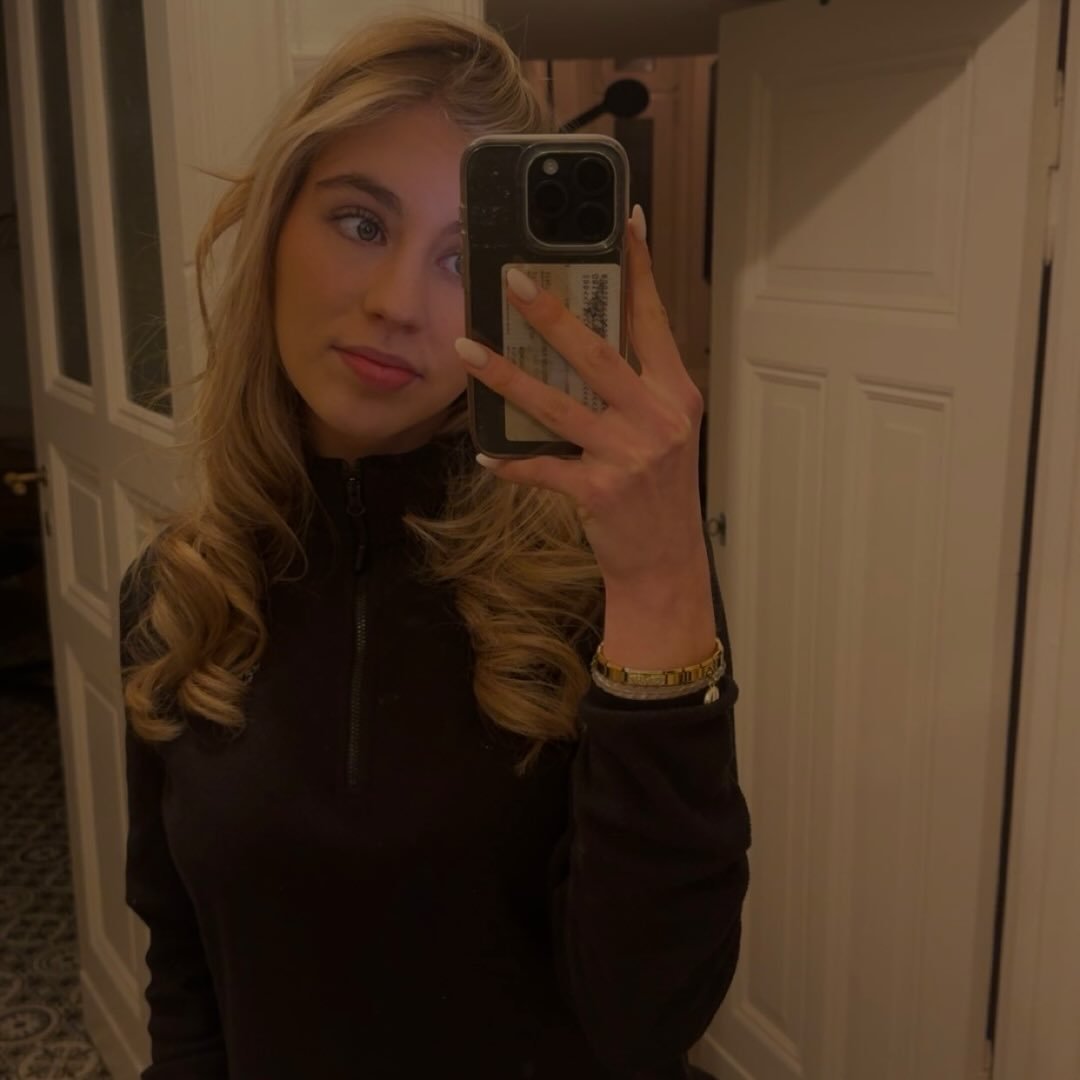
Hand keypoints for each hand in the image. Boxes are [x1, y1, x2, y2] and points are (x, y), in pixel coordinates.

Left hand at [454, 205, 706, 593]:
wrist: (667, 561)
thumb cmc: (661, 490)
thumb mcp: (665, 430)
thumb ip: (637, 386)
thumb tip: (581, 339)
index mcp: (676, 392)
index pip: (654, 319)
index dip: (640, 269)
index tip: (626, 220)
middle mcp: (657, 416)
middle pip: (596, 353)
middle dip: (550, 314)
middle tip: (510, 279)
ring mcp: (629, 454)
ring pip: (556, 404)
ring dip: (506, 376)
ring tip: (466, 347)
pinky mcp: (600, 490)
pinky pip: (543, 467)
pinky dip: (512, 461)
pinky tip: (486, 450)